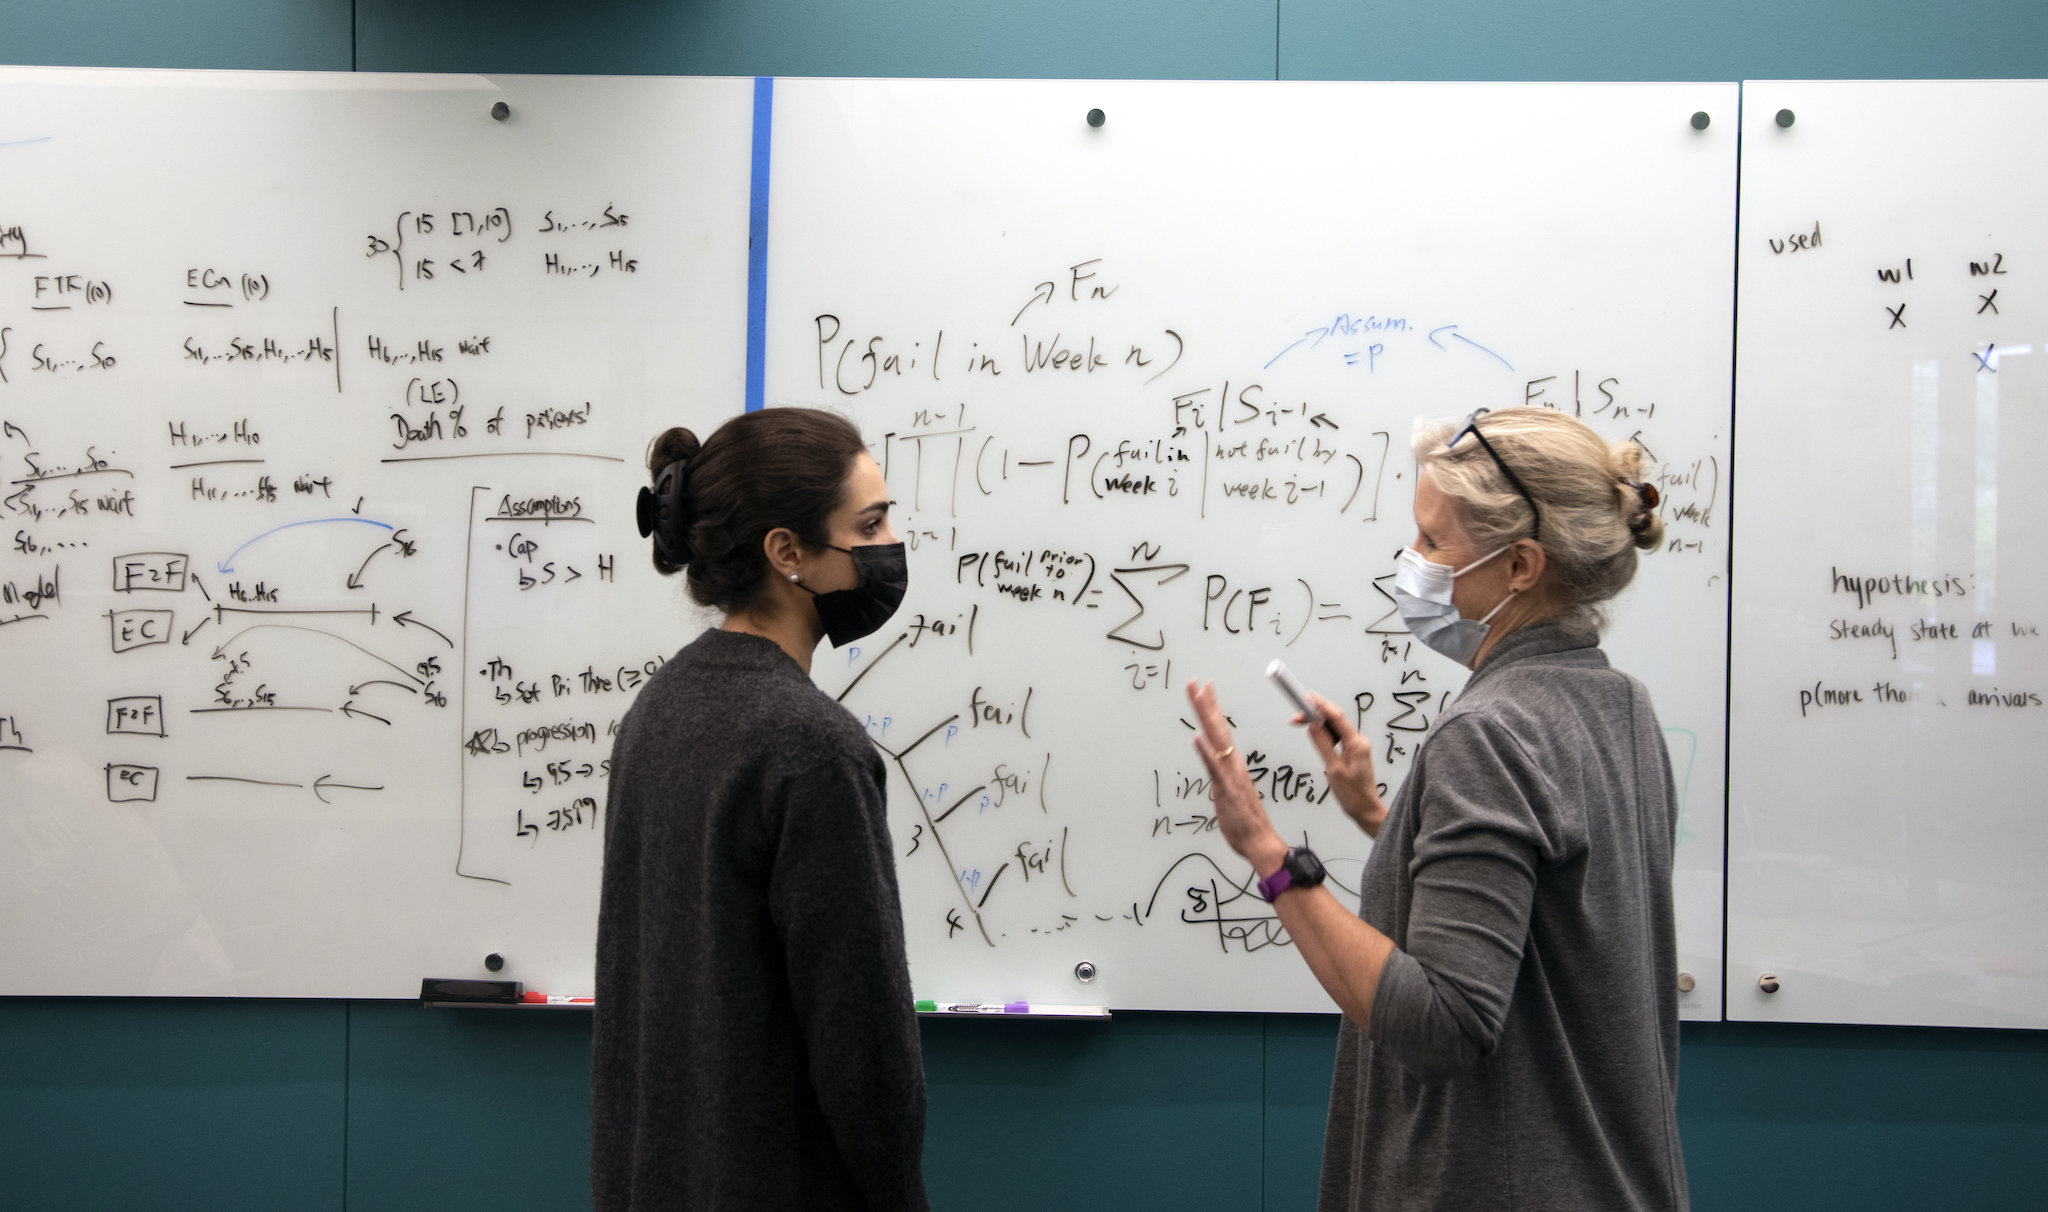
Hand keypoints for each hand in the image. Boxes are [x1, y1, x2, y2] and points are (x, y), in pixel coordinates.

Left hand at [1185, 679, 1287, 875]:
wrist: (1261, 841)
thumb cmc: (1247, 822)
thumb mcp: (1229, 795)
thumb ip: (1222, 780)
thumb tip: (1215, 773)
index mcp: (1233, 764)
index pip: (1220, 730)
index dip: (1211, 709)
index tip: (1205, 690)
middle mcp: (1232, 764)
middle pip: (1217, 727)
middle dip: (1206, 703)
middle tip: (1196, 682)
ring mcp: (1229, 775)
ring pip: (1216, 739)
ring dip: (1206, 717)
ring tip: (1198, 695)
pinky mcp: (1226, 789)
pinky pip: (1214, 768)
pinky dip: (1206, 752)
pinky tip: (1198, 737)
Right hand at [1297, 691, 1387, 838]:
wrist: (1366, 809)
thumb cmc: (1353, 794)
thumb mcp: (1333, 769)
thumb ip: (1323, 744)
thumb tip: (1313, 726)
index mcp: (1356, 743)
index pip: (1337, 717)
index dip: (1320, 705)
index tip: (1306, 698)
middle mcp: (1359, 741)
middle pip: (1335, 719)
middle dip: (1315, 713)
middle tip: (1296, 716)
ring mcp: (1357, 746)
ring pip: (1336, 726)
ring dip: (1319, 722)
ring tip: (1301, 722)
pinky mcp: (1354, 751)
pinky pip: (1338, 735)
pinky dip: (1325, 732)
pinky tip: (1315, 733)